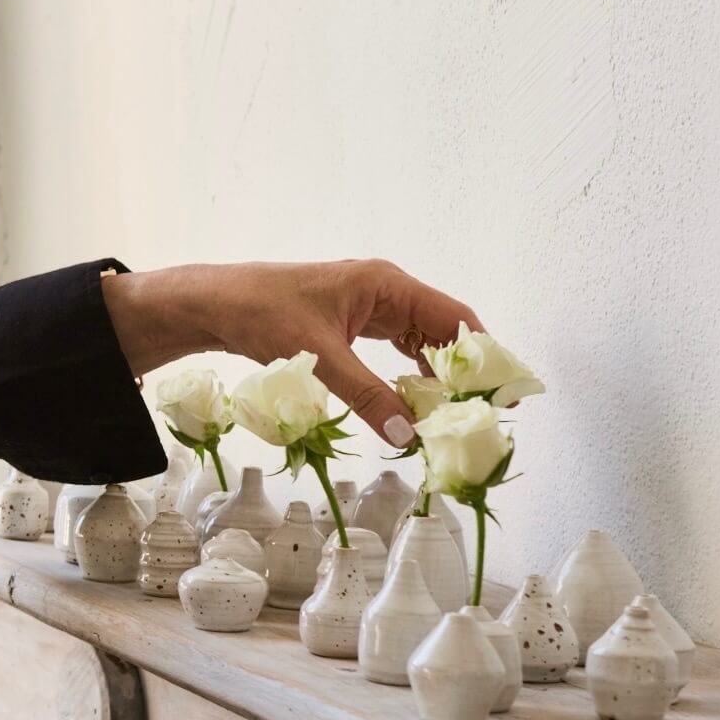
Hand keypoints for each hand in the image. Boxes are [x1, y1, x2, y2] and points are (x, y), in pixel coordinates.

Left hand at [101, 259, 483, 444]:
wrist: (219, 304)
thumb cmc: (264, 315)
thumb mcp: (319, 358)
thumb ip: (367, 395)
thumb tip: (408, 435)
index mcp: (387, 285)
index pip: (453, 317)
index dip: (482, 354)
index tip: (500, 391)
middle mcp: (387, 291)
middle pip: (444, 331)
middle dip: (463, 372)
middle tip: (480, 414)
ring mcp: (372, 306)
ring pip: (423, 342)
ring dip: (438, 377)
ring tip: (452, 417)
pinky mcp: (356, 323)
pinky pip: (399, 348)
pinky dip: (411, 375)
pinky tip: (416, 403)